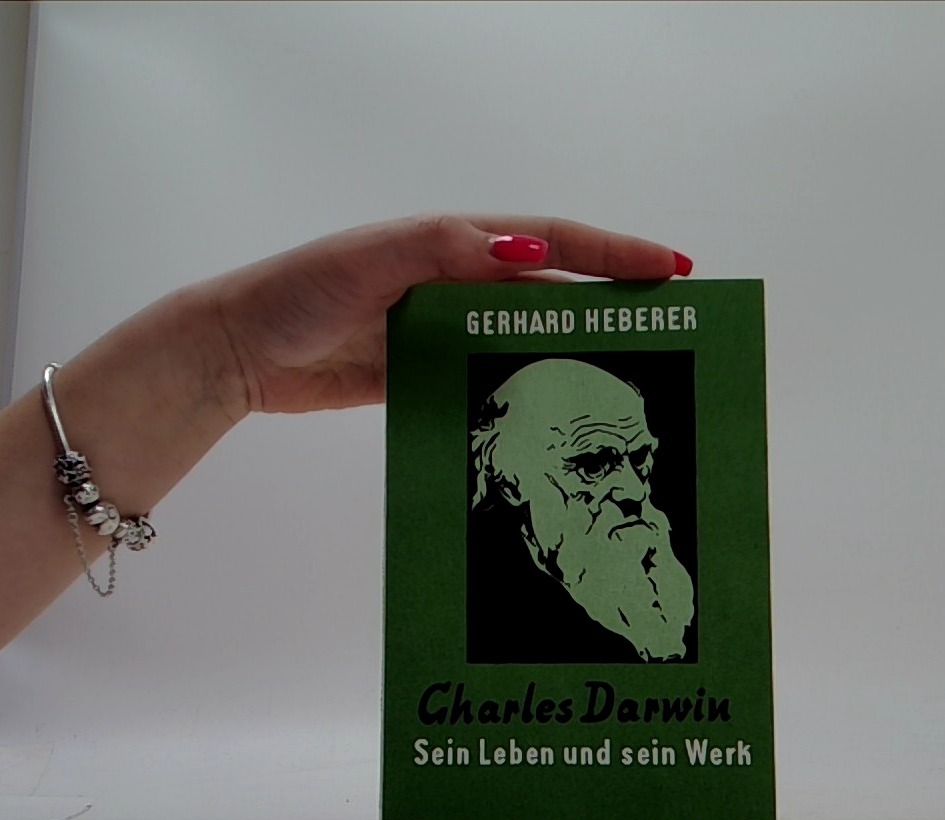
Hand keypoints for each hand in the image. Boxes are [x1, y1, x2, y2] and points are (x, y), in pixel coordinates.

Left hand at [202, 215, 690, 416]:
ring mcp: (442, 329)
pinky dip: (519, 393)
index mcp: (454, 243)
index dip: (612, 253)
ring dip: (569, 354)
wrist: (241, 350)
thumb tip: (527, 253)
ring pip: (523, 338)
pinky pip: (485, 378)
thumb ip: (444, 250)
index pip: (551, 240)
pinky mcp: (425, 372)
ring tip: (622, 380)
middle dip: (608, 304)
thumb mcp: (371, 259)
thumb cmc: (298, 293)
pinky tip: (548, 420)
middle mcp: (456, 281)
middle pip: (549, 290)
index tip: (669, 269)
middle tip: (666, 327)